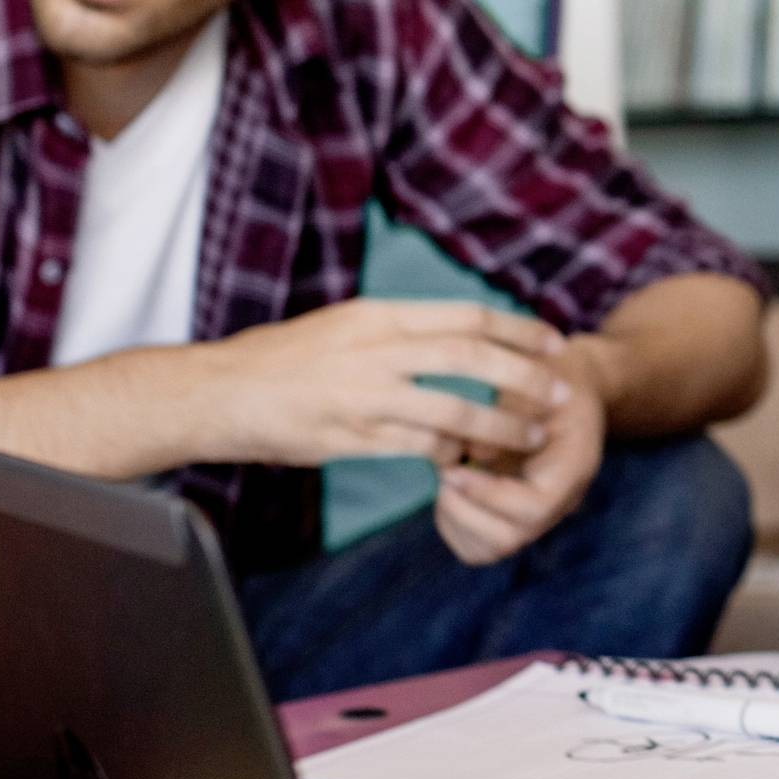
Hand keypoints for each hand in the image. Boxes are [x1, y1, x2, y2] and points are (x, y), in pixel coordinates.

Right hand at [198, 300, 569, 471]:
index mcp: (378, 316)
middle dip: (525, 376)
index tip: (553, 342)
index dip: (518, 330)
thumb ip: (394, 332)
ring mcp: (364, 395)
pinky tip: (468, 461)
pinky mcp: (351, 437)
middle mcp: (376, 350)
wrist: (217, 393)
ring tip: (531, 436)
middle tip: (560, 392)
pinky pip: (419, 446)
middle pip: (472, 357)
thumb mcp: (343, 326)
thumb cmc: (281, 360)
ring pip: (455, 409)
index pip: (466, 317)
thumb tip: (446, 335)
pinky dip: (451, 454)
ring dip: (500, 425)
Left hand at [429, 337, 611, 566]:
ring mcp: (538, 514)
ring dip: (456, 519)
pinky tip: (450, 487)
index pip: (534, 507)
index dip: (488, 494)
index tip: (454, 467)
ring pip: (490, 550)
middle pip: (510, 539)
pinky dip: (454, 523)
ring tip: (446, 478)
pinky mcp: (514, 516)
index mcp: (574, 466)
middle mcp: (560, 500)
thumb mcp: (535, 374)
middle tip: (444, 473)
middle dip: (464, 511)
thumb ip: (510, 410)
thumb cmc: (549, 372)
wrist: (569, 383)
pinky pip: (478, 545)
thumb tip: (476, 456)